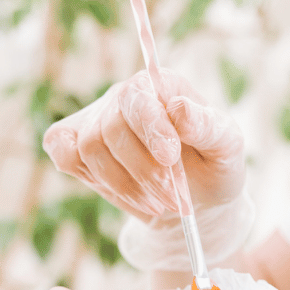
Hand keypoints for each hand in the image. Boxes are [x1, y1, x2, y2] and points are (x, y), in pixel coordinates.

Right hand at [42, 69, 245, 222]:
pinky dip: (86, 176)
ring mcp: (98, 119)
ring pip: (90, 149)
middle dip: (143, 171)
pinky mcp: (77, 145)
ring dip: (125, 186)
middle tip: (173, 199)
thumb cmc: (213, 168)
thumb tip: (179, 108)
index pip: (138, 95)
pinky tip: (121, 192)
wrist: (196, 203)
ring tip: (157, 204)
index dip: (150, 127)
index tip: (170, 157)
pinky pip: (62, 151)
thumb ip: (209, 127)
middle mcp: (125, 96)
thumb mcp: (227, 148)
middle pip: (111, 127)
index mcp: (162, 85)